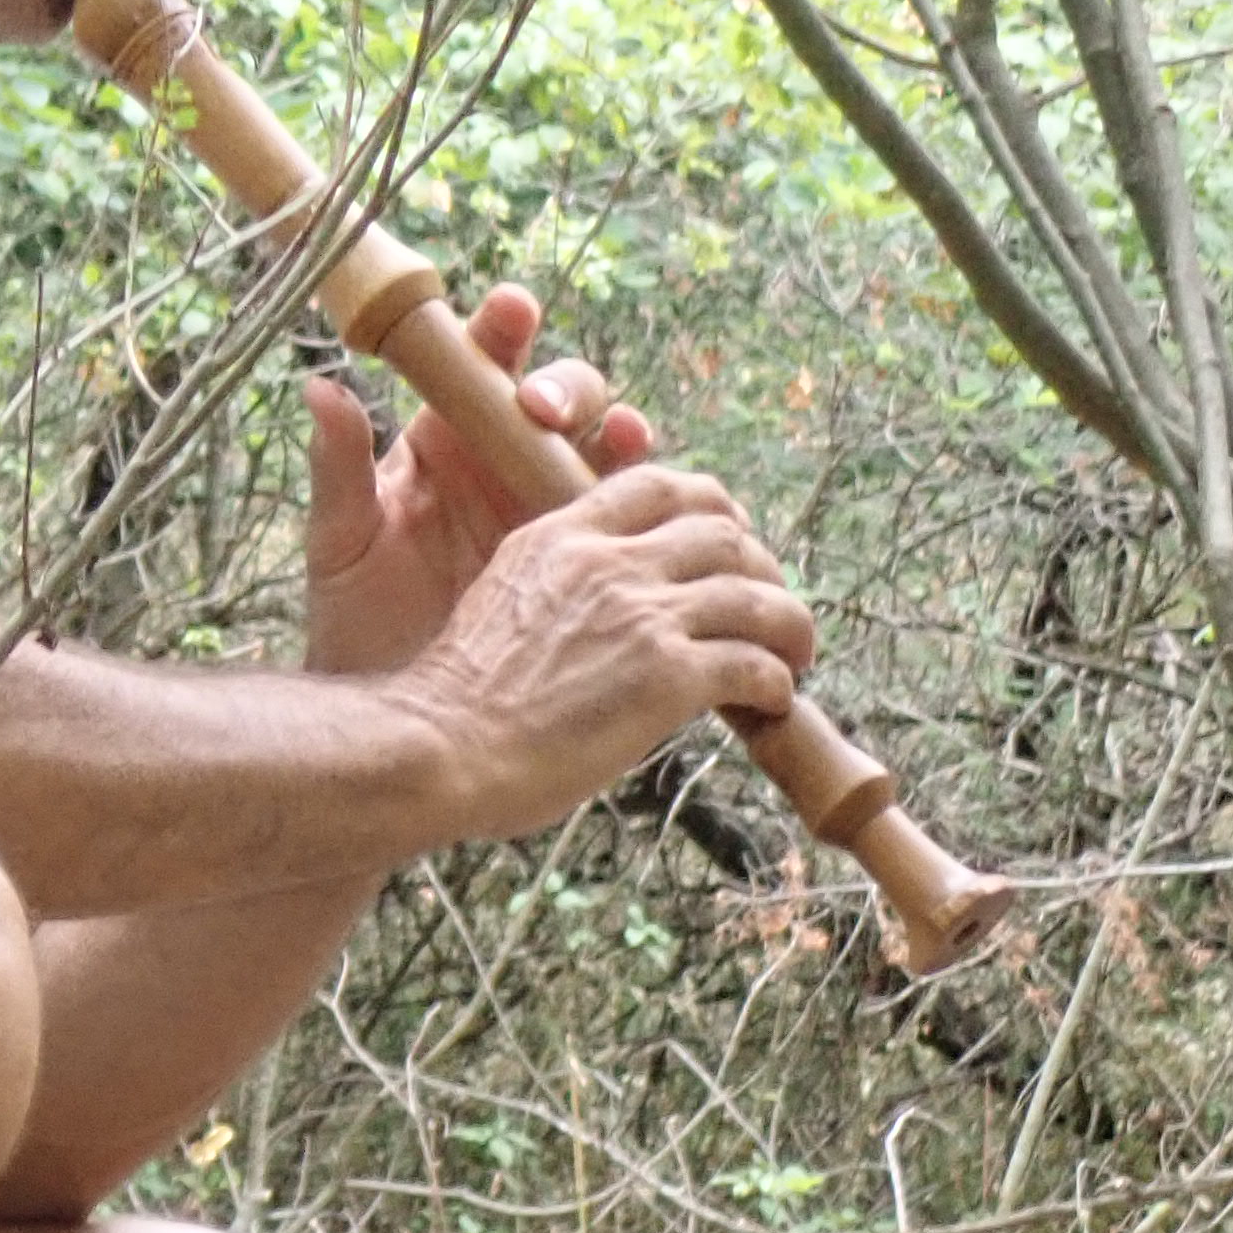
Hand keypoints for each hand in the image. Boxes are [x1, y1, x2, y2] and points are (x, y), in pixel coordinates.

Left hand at [300, 287, 654, 676]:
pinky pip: (634, 522)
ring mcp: (553, 508)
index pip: (480, 368)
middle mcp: (506, 462)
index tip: (511, 309)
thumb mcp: (340, 544)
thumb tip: (320, 387)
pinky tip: (664, 506)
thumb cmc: (356, 621)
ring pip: (604, 451)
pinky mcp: (590, 560)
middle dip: (566, 388)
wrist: (402, 715)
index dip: (503, 332)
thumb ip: (337, 470)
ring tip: (623, 440)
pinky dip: (655, 506)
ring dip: (621, 436)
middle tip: (546, 408)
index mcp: (445, 441)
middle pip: (559, 400)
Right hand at [388, 460, 818, 842]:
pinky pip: (755, 664)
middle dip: (760, 565)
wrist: (439, 747)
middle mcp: (605, 562)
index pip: (656, 484)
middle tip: (768, 606)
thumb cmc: (458, 697)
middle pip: (722, 530)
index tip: (724, 544)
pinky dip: (775, 683)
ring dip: (788, 626)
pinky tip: (769, 702)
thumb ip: (560, 583)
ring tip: (793, 656)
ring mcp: (640, 616)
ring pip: (757, 596)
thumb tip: (608, 608)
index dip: (708, 508)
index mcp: (559, 537)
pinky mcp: (667, 677)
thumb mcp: (502, 599)